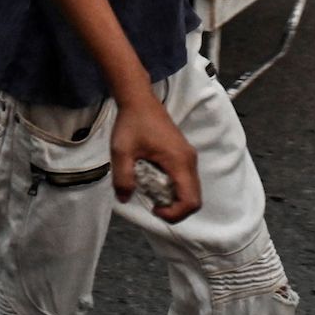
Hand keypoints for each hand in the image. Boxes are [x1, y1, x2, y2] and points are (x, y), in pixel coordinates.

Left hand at [110, 92, 200, 223]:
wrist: (138, 100)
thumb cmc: (131, 123)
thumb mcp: (121, 151)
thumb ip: (123, 177)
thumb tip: (125, 199)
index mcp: (179, 162)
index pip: (191, 201)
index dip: (175, 214)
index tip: (154, 209)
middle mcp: (189, 161)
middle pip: (194, 198)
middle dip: (175, 209)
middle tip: (152, 204)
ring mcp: (188, 157)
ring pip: (190, 190)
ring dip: (174, 198)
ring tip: (151, 192)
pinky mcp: (183, 154)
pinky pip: (185, 179)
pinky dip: (173, 188)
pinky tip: (153, 180)